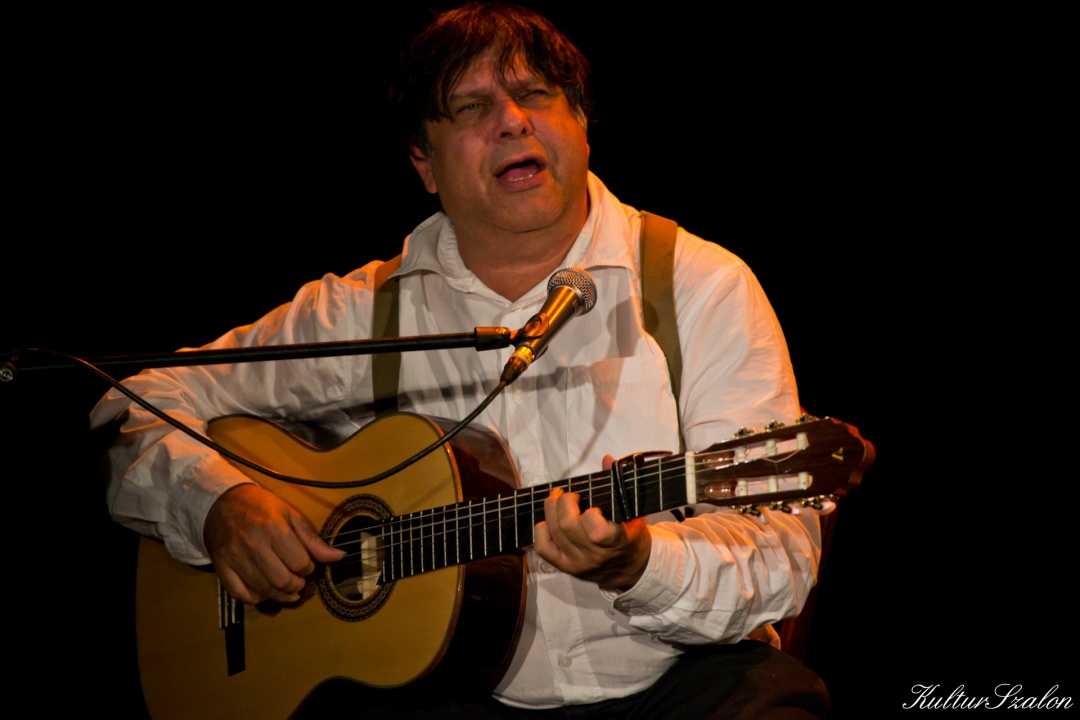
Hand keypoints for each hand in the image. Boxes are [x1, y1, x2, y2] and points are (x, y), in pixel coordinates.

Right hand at [203, 483, 344, 604]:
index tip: (307, 565)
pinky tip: (265, 592)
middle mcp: (253, 545)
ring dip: (280, 595)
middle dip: (296, 585)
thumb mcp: (290, 515)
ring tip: (288, 590)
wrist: (222, 502)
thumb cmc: (261, 507)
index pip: (300, 563)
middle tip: (298, 581)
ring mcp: (234, 558)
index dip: (308, 568)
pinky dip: (255, 598)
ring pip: (263, 590)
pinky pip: (240, 594)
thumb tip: (339, 557)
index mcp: (274, 529)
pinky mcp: (221, 567)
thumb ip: (312, 539)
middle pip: (282, 580)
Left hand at [533, 456, 650, 590]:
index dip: (591, 515)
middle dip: (565, 502)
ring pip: (554, 532)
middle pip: (567, 526)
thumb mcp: (633, 512)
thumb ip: (619, 486)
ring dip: (552, 508)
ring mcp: (578, 563)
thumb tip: (607, 458)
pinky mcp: (565, 567)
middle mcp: (595, 555)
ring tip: (559, 499)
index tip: (595, 507)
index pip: (597, 532)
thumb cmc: (631, 536)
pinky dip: (542, 529)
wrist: (630, 569)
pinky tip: (550, 520)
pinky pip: (543, 547)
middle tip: (572, 495)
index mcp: (616, 542)